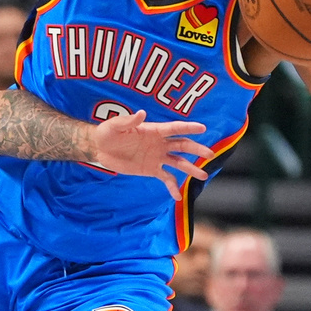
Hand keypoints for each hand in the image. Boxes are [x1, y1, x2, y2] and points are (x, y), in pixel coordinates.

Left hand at [92, 110, 213, 199]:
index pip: (174, 129)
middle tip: (211, 154)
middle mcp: (159, 144)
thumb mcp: (115, 125)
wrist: (99, 148)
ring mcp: (157, 157)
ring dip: (191, 169)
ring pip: (178, 163)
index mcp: (153, 131)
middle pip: (182, 146)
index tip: (202, 128)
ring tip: (203, 176)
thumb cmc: (107, 132)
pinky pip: (166, 178)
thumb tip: (142, 113)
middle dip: (196, 149)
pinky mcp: (151, 169)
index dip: (188, 128)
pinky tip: (178, 197)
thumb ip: (129, 121)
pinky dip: (173, 187)